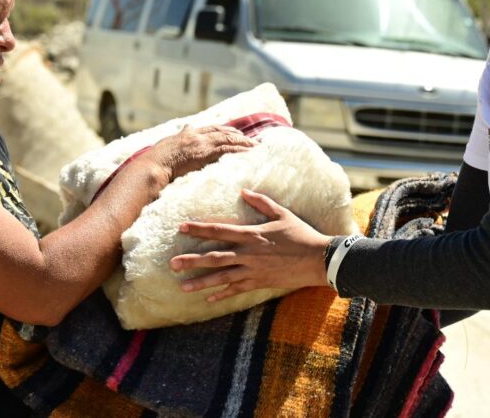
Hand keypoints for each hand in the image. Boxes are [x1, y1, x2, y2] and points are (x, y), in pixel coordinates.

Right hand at [144, 125, 255, 181]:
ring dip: (243, 143)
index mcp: (187, 134)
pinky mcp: (205, 154)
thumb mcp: (166, 146)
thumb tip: (185, 128)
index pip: (210, 129)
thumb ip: (177, 138)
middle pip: (222, 132)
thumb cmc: (155, 162)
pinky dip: (240, 151)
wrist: (153, 167)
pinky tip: (249, 153)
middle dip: (237, 135)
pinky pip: (228, 150)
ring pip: (228, 140)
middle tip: (249, 139)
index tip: (233, 132)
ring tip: (255, 146)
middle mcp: (196, 135)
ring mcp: (201, 144)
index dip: (223, 130)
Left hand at [169, 188, 331, 301]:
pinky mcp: (260, 283)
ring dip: (200, 282)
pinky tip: (207, 299)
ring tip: (182, 286)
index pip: (219, 230)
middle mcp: (248, 253)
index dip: (199, 229)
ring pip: (221, 277)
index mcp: (252, 234)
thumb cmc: (301, 234)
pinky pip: (237, 289)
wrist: (318, 260)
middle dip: (191, 260)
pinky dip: (222, 294)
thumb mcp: (282, 214)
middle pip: (214, 257)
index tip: (180, 228)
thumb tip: (244, 191)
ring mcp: (253, 270)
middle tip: (171, 264)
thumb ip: (262, 202)